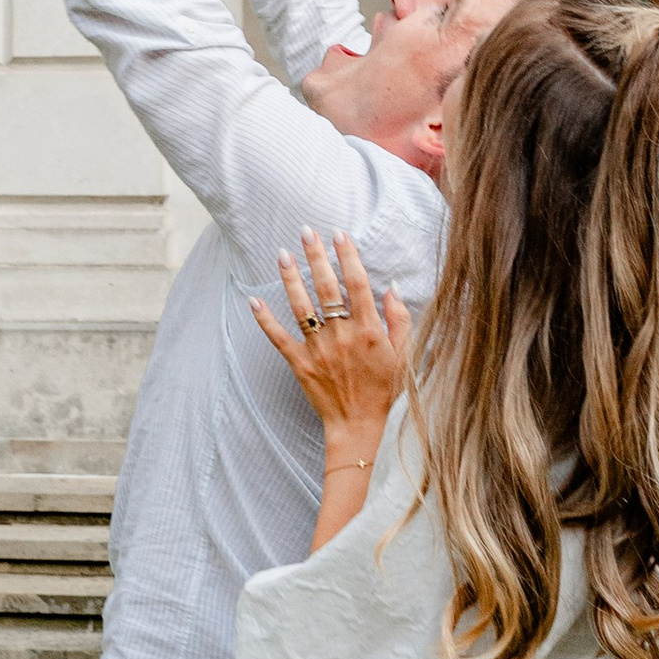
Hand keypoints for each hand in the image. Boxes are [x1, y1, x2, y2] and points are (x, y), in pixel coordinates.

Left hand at [249, 229, 408, 447]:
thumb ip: (400, 320)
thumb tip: (392, 288)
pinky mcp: (300, 364)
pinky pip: (279, 338)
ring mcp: (319, 349)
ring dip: (290, 278)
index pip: (357, 284)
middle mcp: (342, 335)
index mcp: (369, 330)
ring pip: (301, 306)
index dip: (347, 256)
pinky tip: (253, 299)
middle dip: (315, 256)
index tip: (339, 234)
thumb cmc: (386, 391)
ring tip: (282, 253)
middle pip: (326, 287)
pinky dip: (265, 319)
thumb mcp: (404, 356)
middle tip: (306, 231)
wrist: (360, 427)